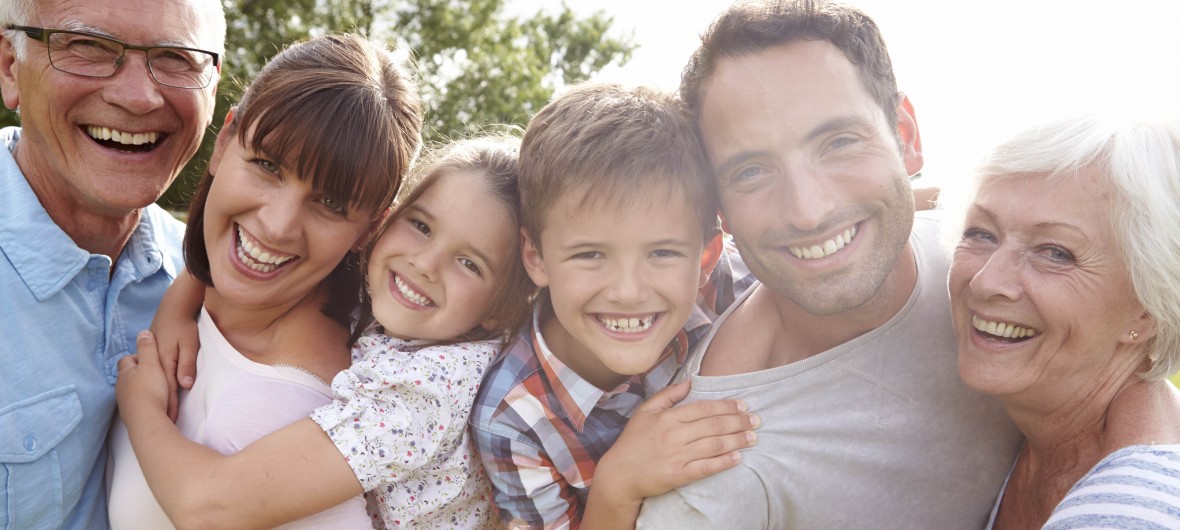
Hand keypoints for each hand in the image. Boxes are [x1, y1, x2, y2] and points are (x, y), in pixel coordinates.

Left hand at [116, 331, 171, 424]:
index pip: (126, 359)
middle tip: (155, 374)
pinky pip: (137, 405)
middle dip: (139, 374)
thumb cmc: (150, 390)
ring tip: (157, 390)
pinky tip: (155, 404)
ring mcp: (125, 403)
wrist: (147, 421)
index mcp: (126, 373)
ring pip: (132, 391)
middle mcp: (121, 387)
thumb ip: (148, 347)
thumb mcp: (152, 363)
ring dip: (142, 389)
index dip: (137, 357)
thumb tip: (142, 333)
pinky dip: (144, 402)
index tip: (150, 358)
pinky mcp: (132, 416)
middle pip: (128, 377)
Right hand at [151, 270, 203, 420]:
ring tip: (159, 417)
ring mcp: (150, 359)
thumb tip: (185, 386)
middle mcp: (153, 363)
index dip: (170, 406)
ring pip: (152, 384)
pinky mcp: (151, 356)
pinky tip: (151, 396)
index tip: (173, 422)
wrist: (172, 308)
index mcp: (163, 362)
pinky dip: (152, 387)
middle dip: (162, 408)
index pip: (168, 389)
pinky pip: (150, 376)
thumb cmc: (183, 325)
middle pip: (158, 389)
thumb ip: (187, 364)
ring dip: (155, 399)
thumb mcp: (189, 343)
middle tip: (167, 427)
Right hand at [594, 381, 758, 503]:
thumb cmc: (632, 442)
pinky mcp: (679, 474)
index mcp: (668, 417)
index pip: (704, 408)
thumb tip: (689, 381)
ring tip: (753, 437)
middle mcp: (675, 434)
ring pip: (714, 445)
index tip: (743, 406)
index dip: (726, 406)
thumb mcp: (645, 412)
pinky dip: (724, 462)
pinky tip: (737, 457)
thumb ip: (667, 395)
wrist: (619, 474)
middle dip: (739, 422)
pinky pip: (706, 467)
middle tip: (756, 420)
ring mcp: (677, 455)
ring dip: (737, 440)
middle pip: (714, 425)